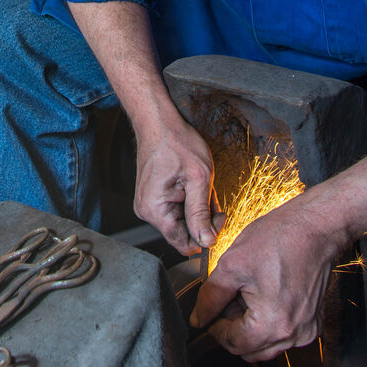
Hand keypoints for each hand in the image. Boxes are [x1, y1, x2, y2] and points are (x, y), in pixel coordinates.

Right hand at [132, 118, 215, 254]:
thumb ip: (202, 213)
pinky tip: (193, 184)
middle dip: (203, 218)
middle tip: (212, 196)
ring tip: (202, 186)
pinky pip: (176, 210)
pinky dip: (190, 201)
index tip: (219, 216)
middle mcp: (147, 211)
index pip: (184, 243)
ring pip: (182, 221)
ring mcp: (149, 204)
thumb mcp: (199, 179)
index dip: (206, 234)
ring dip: (198, 208)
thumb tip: (207, 241)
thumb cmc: (177, 143)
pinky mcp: (153, 198)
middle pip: (184, 232)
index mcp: (156, 210)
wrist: (159, 123)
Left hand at [189, 194, 350, 361]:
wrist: (316, 225)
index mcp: (272, 325)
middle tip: (229, 299)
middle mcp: (294, 335)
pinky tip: (265, 295)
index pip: (233, 344)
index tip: (210, 312)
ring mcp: (307, 330)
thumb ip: (211, 297)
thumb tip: (198, 318)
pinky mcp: (313, 321)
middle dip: (233, 329)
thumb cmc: (280, 239)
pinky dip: (269, 322)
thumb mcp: (232, 265)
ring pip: (266, 344)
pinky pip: (283, 334)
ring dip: (251, 327)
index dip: (215, 328)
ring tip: (247, 294)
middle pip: (250, 350)